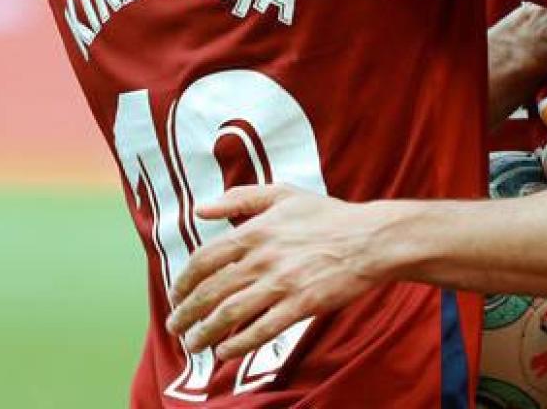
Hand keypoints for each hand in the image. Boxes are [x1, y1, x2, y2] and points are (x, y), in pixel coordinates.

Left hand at [164, 185, 385, 359]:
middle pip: (210, 292)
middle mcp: (262, 259)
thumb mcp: (284, 195)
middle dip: (185, 314)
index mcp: (254, 231)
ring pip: (229, 315)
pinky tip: (225, 352)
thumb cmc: (329, 216)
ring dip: (204, 333)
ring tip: (193, 344)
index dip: (183, 282)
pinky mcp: (301, 305)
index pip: (203, 261)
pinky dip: (238, 345)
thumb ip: (240, 199)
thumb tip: (200, 210)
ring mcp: (281, 284)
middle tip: (175, 327)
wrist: (371, 239)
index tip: (176, 296)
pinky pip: (261, 330)